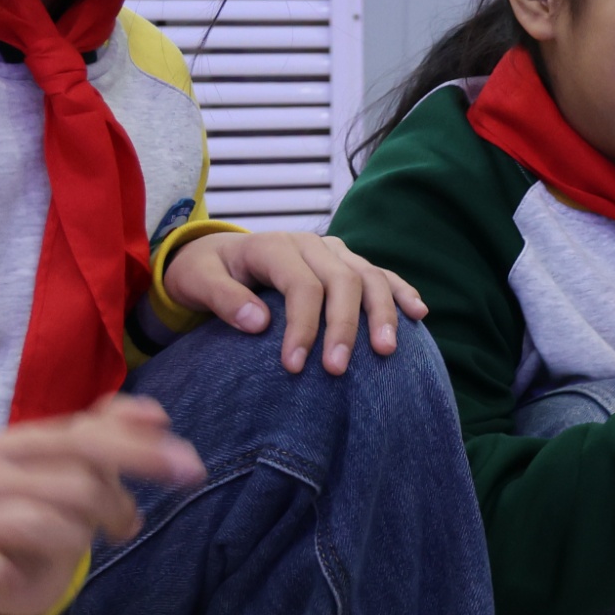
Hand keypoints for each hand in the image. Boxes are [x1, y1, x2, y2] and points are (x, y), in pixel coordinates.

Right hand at [0, 397, 197, 614]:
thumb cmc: (36, 518)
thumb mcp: (78, 474)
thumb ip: (112, 437)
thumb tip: (156, 416)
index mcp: (13, 442)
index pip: (86, 436)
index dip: (143, 452)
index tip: (191, 470)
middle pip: (75, 480)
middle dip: (115, 505)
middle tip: (128, 526)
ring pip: (46, 523)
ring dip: (76, 539)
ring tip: (78, 545)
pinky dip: (23, 572)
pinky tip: (22, 573)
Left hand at [161, 229, 427, 374]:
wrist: (215, 257)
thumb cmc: (204, 273)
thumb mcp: (195, 281)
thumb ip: (223, 299)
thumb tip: (258, 324)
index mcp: (273, 246)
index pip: (301, 286)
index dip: (303, 326)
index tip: (296, 367)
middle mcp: (309, 244)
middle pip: (342, 281)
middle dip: (344, 327)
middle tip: (338, 369)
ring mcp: (333, 251)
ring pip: (369, 276)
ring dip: (382, 313)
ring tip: (386, 350)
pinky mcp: (347, 262)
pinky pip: (381, 274)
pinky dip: (402, 292)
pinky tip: (418, 314)